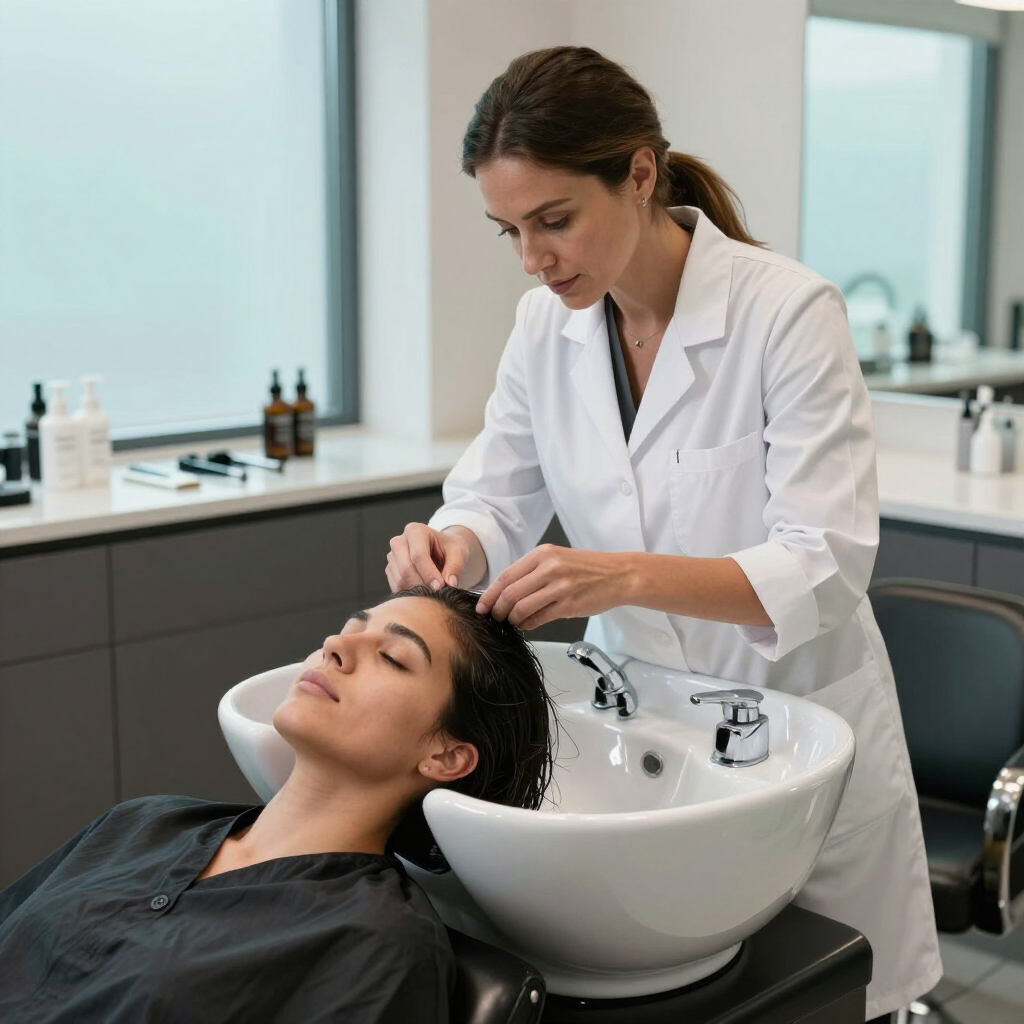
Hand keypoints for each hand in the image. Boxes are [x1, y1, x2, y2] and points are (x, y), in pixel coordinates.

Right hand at [386, 523, 473, 592]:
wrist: (441, 549)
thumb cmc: (449, 548)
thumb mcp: (459, 552)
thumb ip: (456, 566)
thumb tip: (451, 583)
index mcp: (416, 531)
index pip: (418, 555)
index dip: (429, 573)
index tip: (440, 586)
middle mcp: (399, 541)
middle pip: (406, 568)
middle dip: (422, 584)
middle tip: (437, 592)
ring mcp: (392, 556)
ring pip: (400, 580)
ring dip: (417, 590)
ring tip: (432, 590)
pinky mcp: (390, 569)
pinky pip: (397, 586)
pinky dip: (410, 593)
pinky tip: (423, 591)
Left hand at [475, 545, 633, 629]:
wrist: (619, 575)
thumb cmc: (588, 568)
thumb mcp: (558, 559)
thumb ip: (532, 572)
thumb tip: (505, 592)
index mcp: (543, 554)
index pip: (506, 576)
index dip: (490, 594)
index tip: (482, 606)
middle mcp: (549, 568)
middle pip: (509, 593)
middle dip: (497, 610)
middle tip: (495, 618)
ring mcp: (559, 587)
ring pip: (521, 607)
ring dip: (511, 619)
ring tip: (512, 622)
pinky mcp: (569, 605)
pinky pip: (538, 618)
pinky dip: (527, 624)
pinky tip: (527, 625)